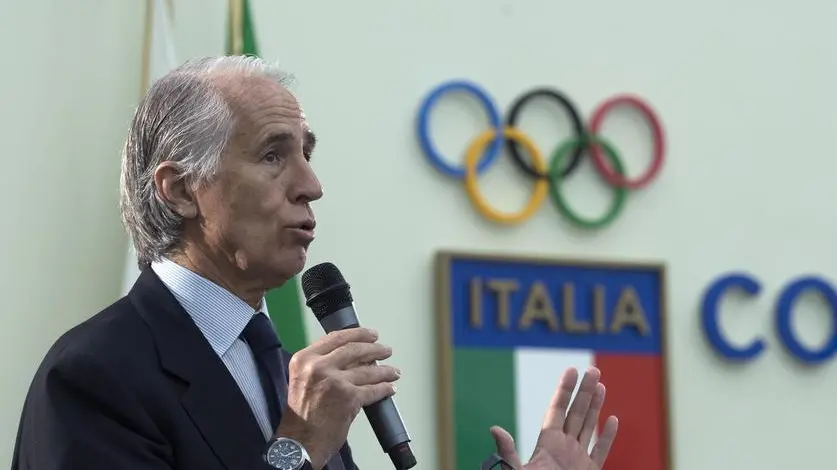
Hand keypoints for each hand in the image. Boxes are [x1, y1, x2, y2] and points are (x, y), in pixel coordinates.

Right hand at [274, 328, 399, 468]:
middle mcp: (319, 367)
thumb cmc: (300, 414)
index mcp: (304, 359)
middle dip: (375, 349)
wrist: (299, 442)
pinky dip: (384, 389)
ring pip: (367, 370)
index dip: (357, 333)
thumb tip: (350, 357)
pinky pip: (372, 390)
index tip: (370, 334)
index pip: (335, 338)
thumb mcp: (301, 379)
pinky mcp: (349, 398)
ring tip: (393, 371)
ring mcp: (335, 381)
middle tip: (385, 350)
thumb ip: (320, 365)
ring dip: (384, 370)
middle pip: (354, 350)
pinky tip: (389, 388)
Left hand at [491, 367, 617, 469]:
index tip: (571, 370)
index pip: (557, 410)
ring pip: (589, 426)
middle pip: (576, 413)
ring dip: (596, 406)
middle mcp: (564, 447)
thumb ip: (507, 452)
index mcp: (547, 444)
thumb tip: (494, 429)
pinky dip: (607, 436)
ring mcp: (578, 459)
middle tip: (593, 370)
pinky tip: (612, 419)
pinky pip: (601, 451)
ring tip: (600, 384)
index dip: (564, 390)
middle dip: (584, 391)